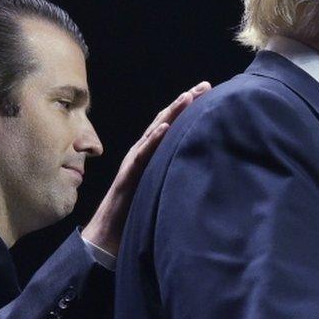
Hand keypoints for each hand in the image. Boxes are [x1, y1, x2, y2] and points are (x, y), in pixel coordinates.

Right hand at [81, 81, 211, 254]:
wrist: (109, 233)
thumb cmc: (136, 212)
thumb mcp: (160, 186)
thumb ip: (172, 171)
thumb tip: (198, 164)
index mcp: (150, 153)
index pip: (171, 124)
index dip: (188, 107)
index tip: (209, 92)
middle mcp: (141, 152)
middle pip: (164, 120)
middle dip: (184, 101)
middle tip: (205, 85)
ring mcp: (134, 161)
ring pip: (154, 132)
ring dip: (172, 113)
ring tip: (189, 96)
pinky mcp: (129, 174)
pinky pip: (142, 155)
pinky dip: (154, 139)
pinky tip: (166, 128)